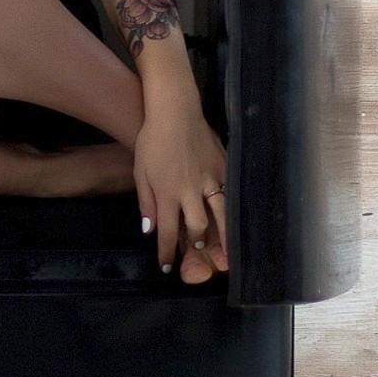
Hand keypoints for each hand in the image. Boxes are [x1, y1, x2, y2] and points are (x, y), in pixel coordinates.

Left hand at [133, 90, 228, 285]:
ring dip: (223, 236)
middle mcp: (190, 189)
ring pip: (221, 215)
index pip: (168, 232)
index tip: (167, 267)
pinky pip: (231, 194)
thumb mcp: (141, 172)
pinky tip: (237, 219)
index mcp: (167, 192)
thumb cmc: (152, 139)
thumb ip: (147, 203)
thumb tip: (150, 230)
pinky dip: (234, 209)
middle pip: (198, 228)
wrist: (174, 109)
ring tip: (225, 253)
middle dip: (197, 245)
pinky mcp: (224, 166)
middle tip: (197, 252)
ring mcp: (210, 178)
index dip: (167, 253)